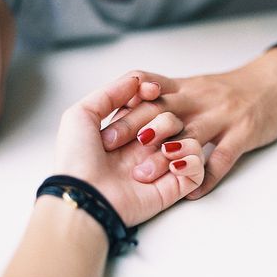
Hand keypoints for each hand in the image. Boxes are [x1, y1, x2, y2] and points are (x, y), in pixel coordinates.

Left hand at [54, 77, 204, 225]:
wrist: (86, 196)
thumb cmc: (78, 158)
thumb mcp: (81, 115)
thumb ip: (111, 94)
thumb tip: (137, 81)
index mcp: (127, 130)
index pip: (152, 104)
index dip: (153, 96)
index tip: (149, 91)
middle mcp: (146, 146)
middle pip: (172, 118)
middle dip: (161, 121)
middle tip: (142, 137)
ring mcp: (161, 165)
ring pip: (188, 138)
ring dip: (176, 140)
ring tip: (160, 153)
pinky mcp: (174, 186)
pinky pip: (198, 165)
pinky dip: (191, 159)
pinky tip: (173, 164)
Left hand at [100, 49, 276, 198]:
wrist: (274, 81)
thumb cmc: (230, 89)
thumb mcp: (195, 84)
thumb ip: (165, 94)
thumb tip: (130, 106)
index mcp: (184, 87)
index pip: (149, 90)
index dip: (125, 107)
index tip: (104, 126)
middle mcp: (199, 100)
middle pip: (163, 110)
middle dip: (135, 127)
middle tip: (112, 148)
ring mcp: (222, 117)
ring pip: (190, 135)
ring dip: (166, 155)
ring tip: (145, 174)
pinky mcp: (243, 134)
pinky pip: (222, 158)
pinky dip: (206, 176)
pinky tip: (190, 191)